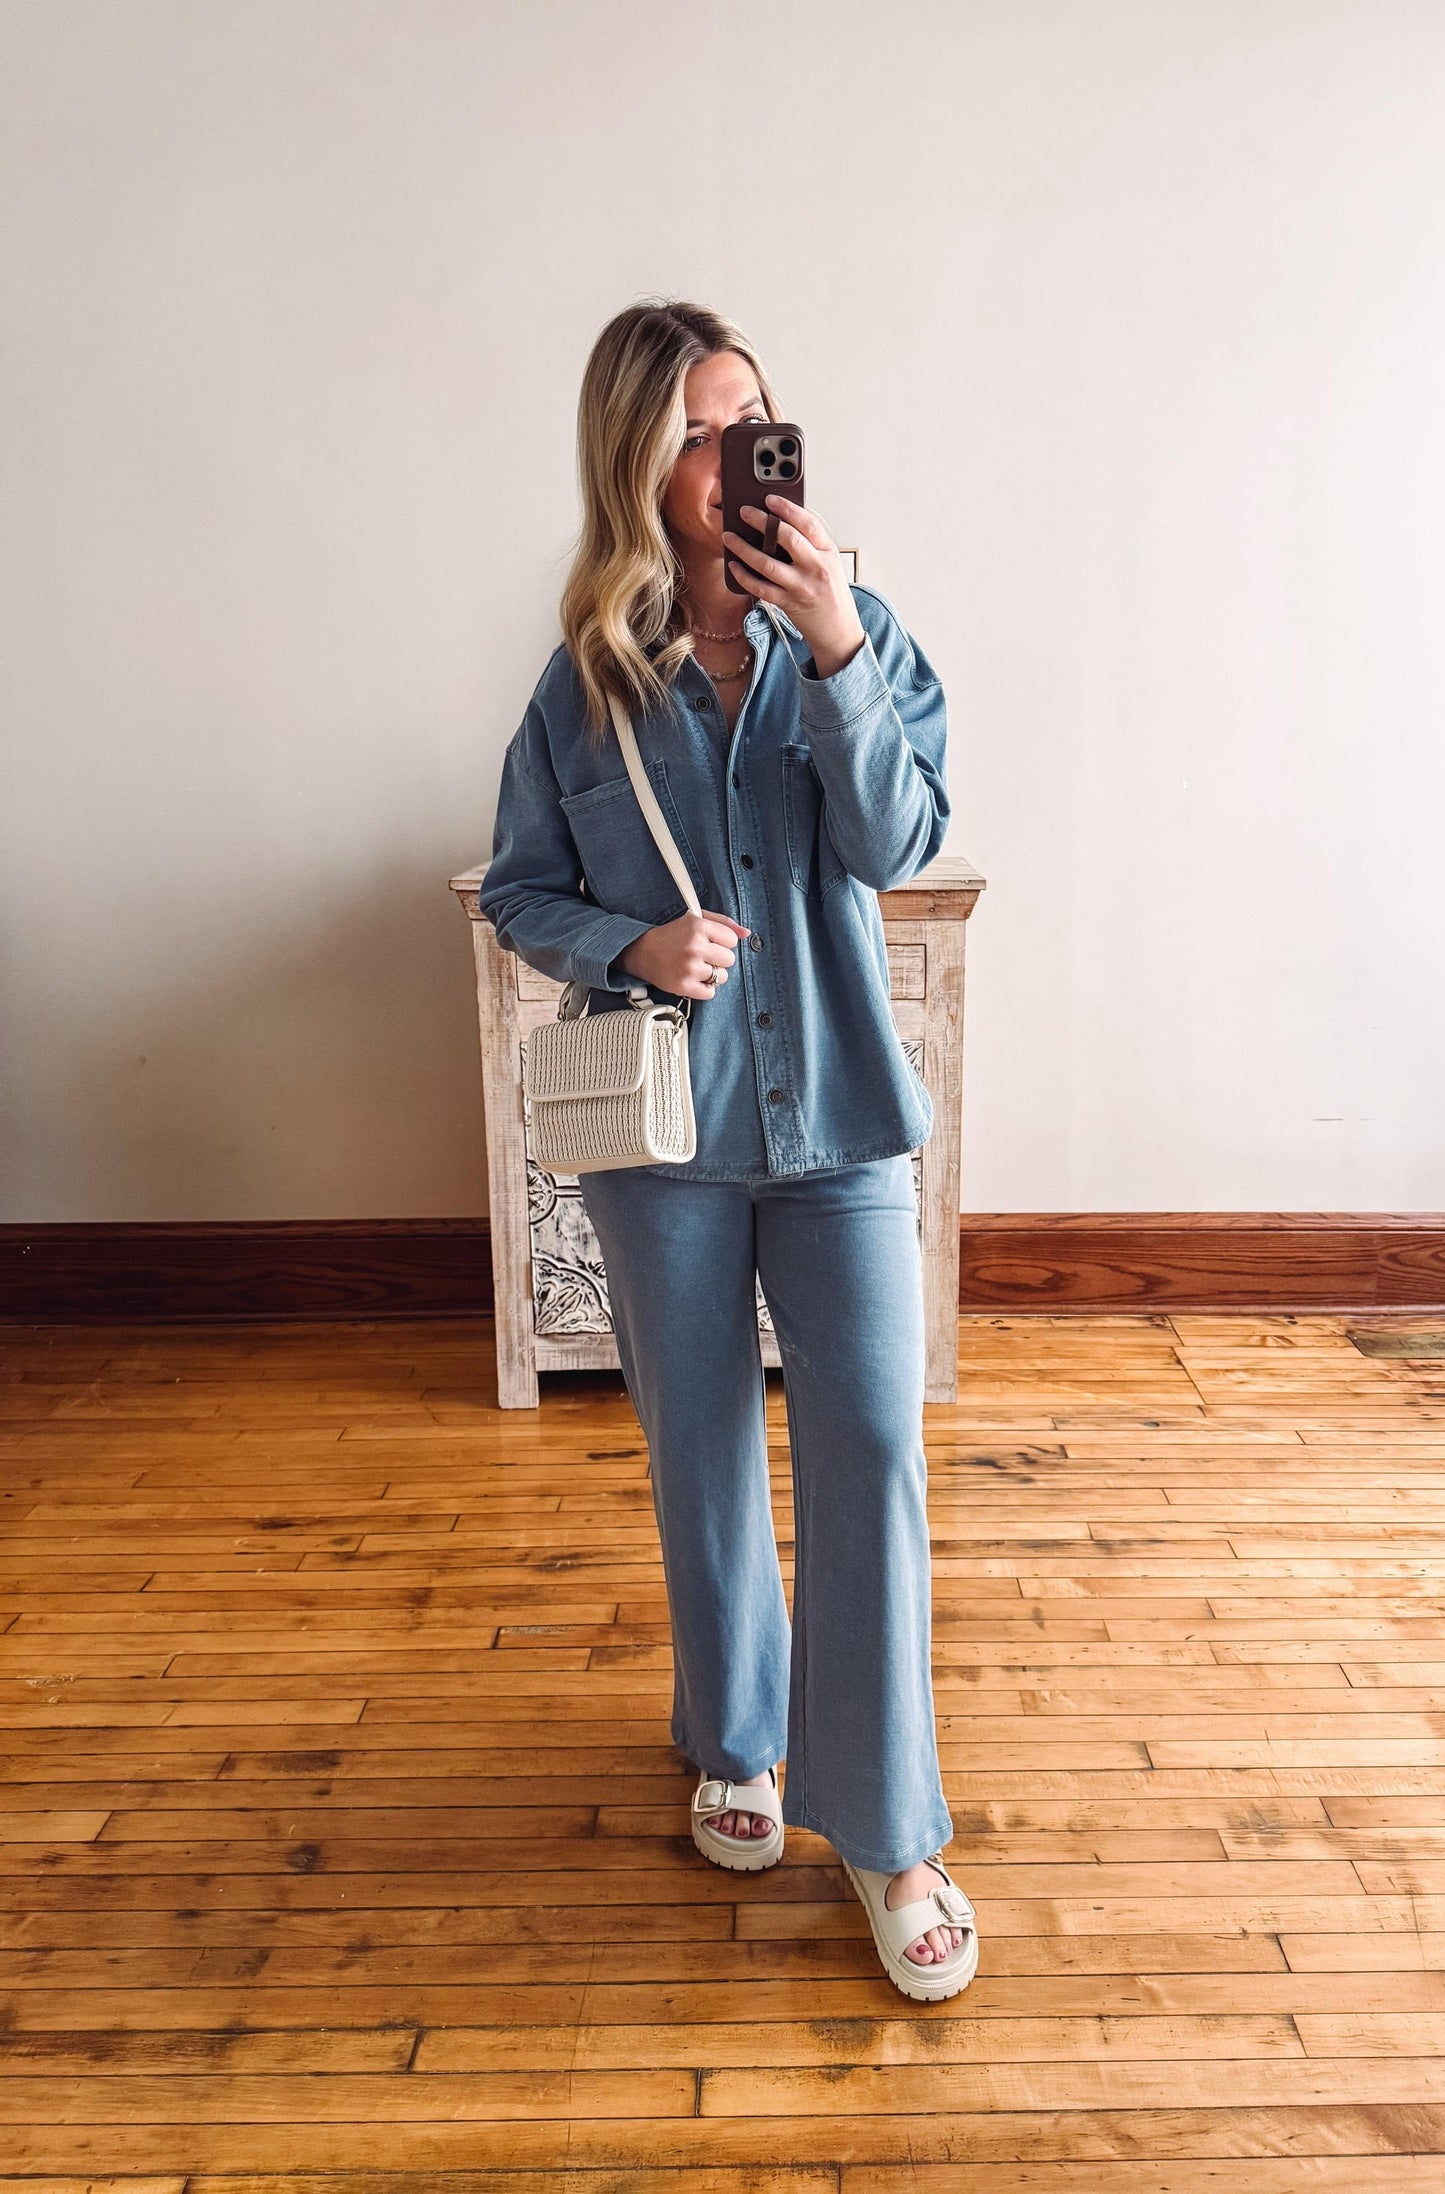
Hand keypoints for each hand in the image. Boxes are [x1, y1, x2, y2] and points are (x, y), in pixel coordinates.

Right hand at [618, 910, 750, 1000]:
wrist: (642, 951)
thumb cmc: (673, 935)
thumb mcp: (696, 920)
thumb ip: (724, 923)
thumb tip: (747, 933)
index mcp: (699, 926)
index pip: (732, 940)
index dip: (722, 943)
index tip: (709, 944)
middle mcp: (694, 946)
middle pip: (729, 960)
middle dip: (719, 960)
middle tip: (703, 957)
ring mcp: (689, 967)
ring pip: (722, 977)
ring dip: (713, 975)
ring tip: (697, 968)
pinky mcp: (683, 985)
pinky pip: (710, 992)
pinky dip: (704, 989)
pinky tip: (693, 979)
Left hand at [722, 496, 865, 678]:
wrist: (839, 629)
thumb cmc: (831, 593)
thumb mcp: (829, 563)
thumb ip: (810, 545)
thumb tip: (776, 524)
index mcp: (828, 552)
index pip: (808, 523)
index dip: (787, 508)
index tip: (769, 498)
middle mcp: (816, 567)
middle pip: (787, 538)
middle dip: (761, 521)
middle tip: (743, 512)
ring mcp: (802, 587)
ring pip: (768, 563)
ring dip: (744, 549)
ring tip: (729, 537)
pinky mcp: (789, 604)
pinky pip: (761, 588)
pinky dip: (744, 576)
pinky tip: (733, 566)